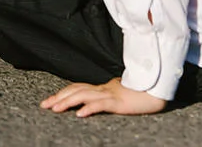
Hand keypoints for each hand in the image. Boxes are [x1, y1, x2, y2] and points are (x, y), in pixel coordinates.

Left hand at [40, 77, 167, 117]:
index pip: (77, 88)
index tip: (49, 101)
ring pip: (84, 95)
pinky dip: (89, 108)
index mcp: (102, 88)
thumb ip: (105, 98)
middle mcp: (103, 89)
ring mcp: (111, 94)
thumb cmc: (140, 94)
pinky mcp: (119, 102)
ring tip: (55, 109)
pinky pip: (101, 104)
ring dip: (67, 102)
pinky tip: (80, 115)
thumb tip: (92, 104)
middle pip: (76, 90)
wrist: (157, 91)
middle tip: (44, 105)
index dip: (62, 93)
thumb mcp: (118, 96)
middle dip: (58, 97)